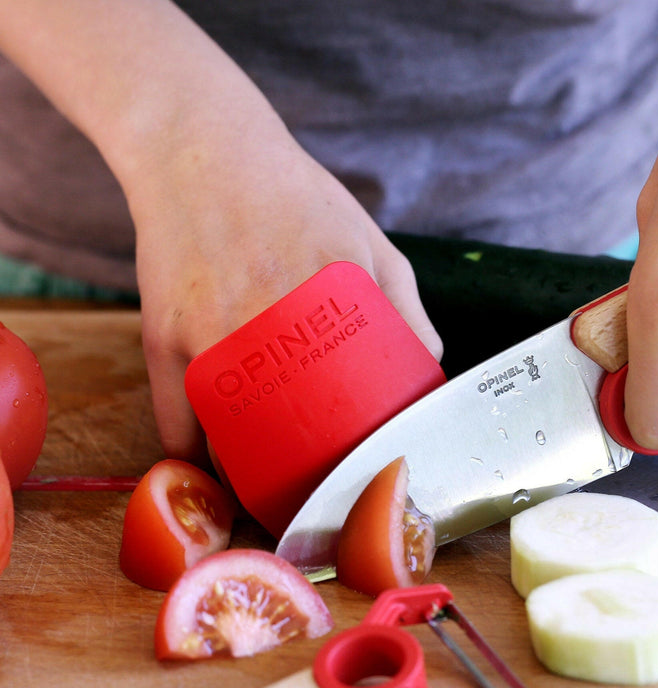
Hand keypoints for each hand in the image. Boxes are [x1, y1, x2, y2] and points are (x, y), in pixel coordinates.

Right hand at [0, 0, 441, 463]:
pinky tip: (208, 462)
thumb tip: (427, 372)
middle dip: (297, 485)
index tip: (360, 484)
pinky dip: (191, 454)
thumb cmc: (297, 200)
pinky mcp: (163, 335)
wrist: (204, 152)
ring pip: (226, 445)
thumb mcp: (372, 241)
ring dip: (243, 477)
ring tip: (261, 486)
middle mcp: (271, 322)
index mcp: (334, 303)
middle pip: (285, 444)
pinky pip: (175, 422)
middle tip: (310, 497)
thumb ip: (407, 307)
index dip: (357, 464)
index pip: (353, 417)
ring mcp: (211, 332)